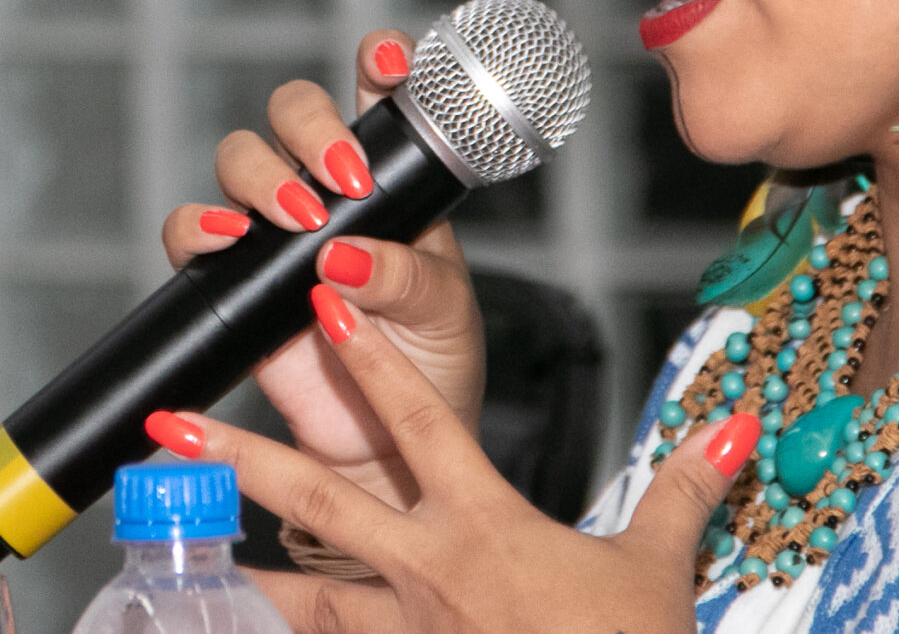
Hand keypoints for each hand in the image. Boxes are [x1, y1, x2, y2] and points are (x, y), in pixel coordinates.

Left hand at [152, 290, 756, 633]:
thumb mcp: (656, 569)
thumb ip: (682, 492)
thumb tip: (726, 428)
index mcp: (485, 527)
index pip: (418, 423)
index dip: (369, 358)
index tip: (321, 299)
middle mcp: (428, 575)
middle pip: (318, 497)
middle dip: (241, 455)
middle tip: (172, 423)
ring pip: (300, 591)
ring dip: (237, 565)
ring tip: (173, 544)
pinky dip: (283, 633)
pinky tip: (230, 623)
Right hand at [158, 32, 483, 506]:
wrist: (383, 447)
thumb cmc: (428, 365)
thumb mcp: (443, 313)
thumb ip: (405, 276)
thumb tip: (349, 254)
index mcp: (390, 177)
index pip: (378, 92)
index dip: (379, 59)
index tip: (388, 61)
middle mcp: (325, 186)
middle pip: (293, 109)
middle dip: (310, 122)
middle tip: (345, 177)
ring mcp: (272, 226)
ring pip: (239, 156)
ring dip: (262, 175)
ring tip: (299, 221)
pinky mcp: (230, 274)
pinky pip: (190, 230)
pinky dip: (199, 226)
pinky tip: (230, 240)